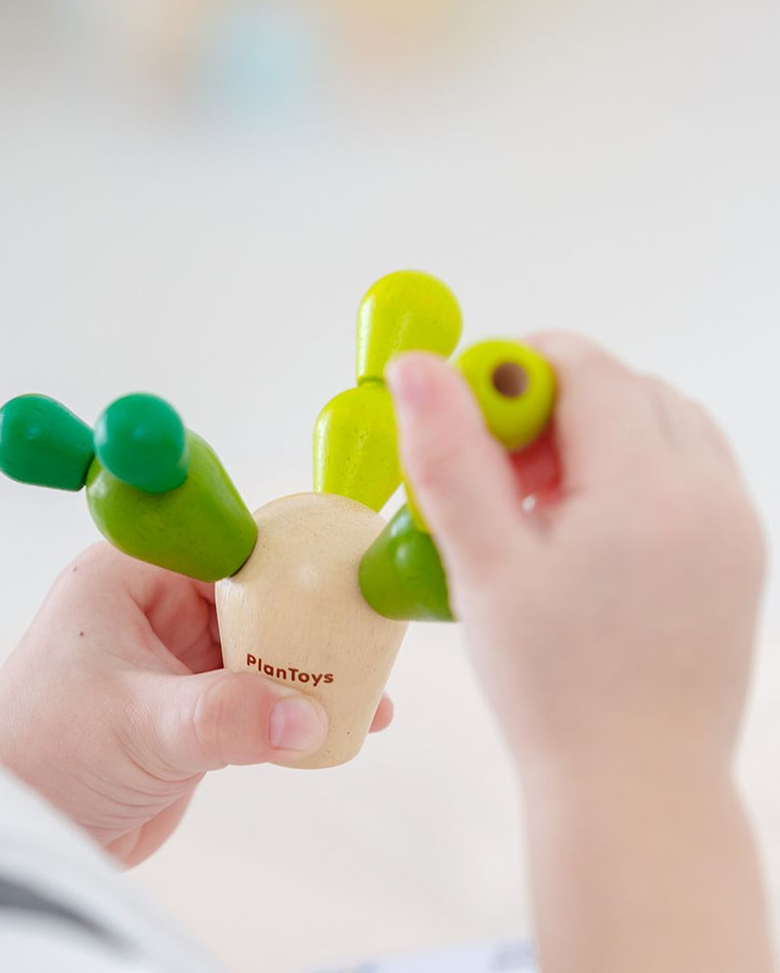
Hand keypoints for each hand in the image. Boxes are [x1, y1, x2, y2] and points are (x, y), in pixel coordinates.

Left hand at [0, 544, 391, 866]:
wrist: (18, 832)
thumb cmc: (43, 757)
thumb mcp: (138, 725)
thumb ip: (222, 717)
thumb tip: (309, 717)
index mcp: (132, 578)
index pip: (223, 547)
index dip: (284, 558)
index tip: (343, 573)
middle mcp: (156, 609)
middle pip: (252, 597)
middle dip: (308, 621)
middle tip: (368, 636)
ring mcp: (176, 660)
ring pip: (259, 648)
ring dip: (307, 669)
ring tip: (368, 686)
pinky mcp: (191, 709)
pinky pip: (254, 697)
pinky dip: (291, 710)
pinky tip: (335, 726)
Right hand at [387, 335, 770, 972]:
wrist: (636, 787)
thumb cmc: (553, 688)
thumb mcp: (484, 565)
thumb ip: (449, 456)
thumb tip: (418, 369)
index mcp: (649, 489)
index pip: (587, 368)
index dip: (517, 370)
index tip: (468, 409)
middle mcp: (710, 494)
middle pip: (627, 388)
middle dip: (554, 405)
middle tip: (500, 470)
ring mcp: (735, 525)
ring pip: (662, 423)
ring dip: (597, 433)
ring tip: (540, 502)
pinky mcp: (739, 554)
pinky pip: (687, 470)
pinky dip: (632, 469)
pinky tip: (584, 529)